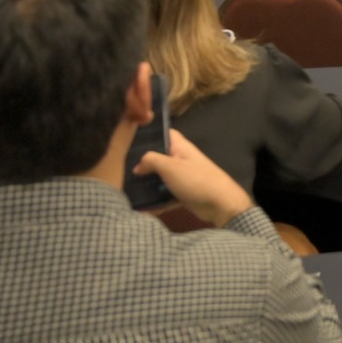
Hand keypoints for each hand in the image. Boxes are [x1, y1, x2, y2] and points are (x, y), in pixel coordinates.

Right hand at [134, 128, 251, 227]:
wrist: (221, 204)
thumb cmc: (196, 180)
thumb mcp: (171, 167)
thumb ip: (152, 160)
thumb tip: (137, 165)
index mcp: (180, 147)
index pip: (164, 133)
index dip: (149, 134)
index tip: (128, 140)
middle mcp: (181, 159)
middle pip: (158, 158)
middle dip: (142, 164)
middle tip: (120, 170)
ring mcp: (182, 177)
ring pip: (160, 177)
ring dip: (147, 184)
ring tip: (126, 189)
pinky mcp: (183, 193)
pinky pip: (165, 195)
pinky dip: (156, 201)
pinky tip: (141, 208)